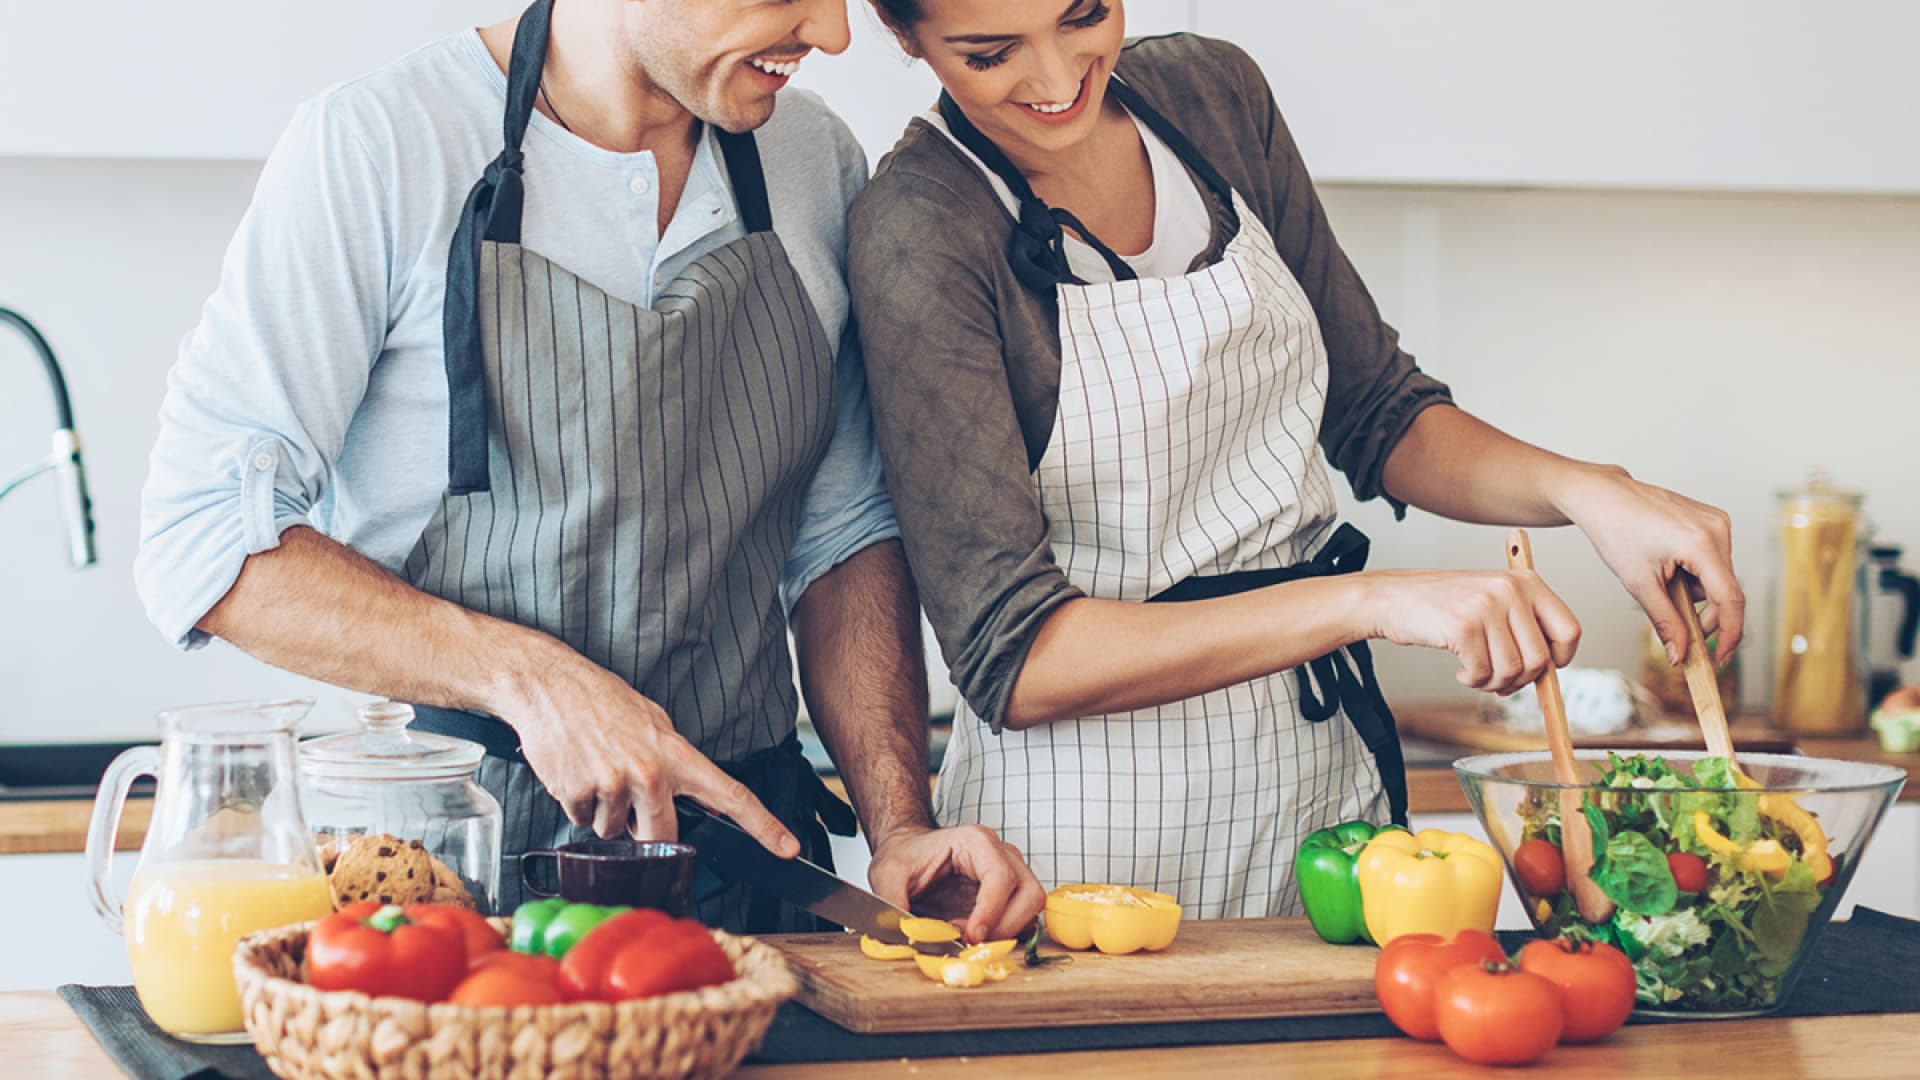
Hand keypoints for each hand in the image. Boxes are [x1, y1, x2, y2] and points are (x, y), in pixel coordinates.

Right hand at [498, 640, 798, 854]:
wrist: (548, 685)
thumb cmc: (600, 700)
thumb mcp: (652, 723)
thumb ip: (674, 763)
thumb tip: (693, 797)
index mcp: (676, 754)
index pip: (732, 795)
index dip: (764, 826)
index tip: (788, 849)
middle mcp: (649, 773)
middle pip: (661, 833)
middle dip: (645, 829)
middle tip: (627, 791)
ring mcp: (612, 785)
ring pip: (613, 829)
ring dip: (604, 808)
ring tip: (595, 765)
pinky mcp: (577, 794)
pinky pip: (582, 818)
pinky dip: (577, 801)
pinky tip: (574, 768)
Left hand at [866, 824, 1045, 942]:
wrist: (909, 852)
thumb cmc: (905, 856)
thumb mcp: (887, 873)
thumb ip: (890, 901)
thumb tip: (897, 934)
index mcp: (976, 841)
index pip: (1000, 876)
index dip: (991, 911)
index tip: (971, 936)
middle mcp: (1001, 854)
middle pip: (1028, 892)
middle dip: (1004, 926)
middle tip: (971, 942)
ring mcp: (1010, 873)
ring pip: (1032, 906)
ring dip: (1006, 931)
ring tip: (968, 936)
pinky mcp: (1009, 894)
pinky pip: (1023, 917)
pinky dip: (1006, 933)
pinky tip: (974, 934)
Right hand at [1360, 569, 1582, 695]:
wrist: (1392, 598)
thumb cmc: (1441, 605)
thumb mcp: (1491, 600)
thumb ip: (1523, 626)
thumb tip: (1549, 671)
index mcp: (1525, 582)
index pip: (1569, 630)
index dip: (1559, 659)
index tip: (1542, 669)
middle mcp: (1510, 590)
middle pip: (1540, 659)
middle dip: (1519, 680)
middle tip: (1498, 679)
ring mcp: (1487, 606)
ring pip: (1512, 670)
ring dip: (1492, 683)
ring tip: (1475, 673)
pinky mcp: (1464, 626)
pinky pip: (1482, 673)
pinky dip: (1471, 680)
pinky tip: (1460, 669)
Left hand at [1557, 466, 1743, 666]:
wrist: (1604, 497)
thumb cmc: (1616, 531)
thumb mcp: (1638, 583)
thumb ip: (1664, 622)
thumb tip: (1681, 654)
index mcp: (1702, 543)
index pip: (1730, 599)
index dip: (1729, 634)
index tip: (1719, 658)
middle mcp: (1719, 528)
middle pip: (1725, 591)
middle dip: (1702, 612)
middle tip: (1673, 623)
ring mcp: (1718, 521)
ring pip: (1718, 578)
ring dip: (1694, 591)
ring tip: (1660, 578)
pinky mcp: (1713, 519)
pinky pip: (1713, 560)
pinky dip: (1694, 573)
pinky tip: (1668, 564)